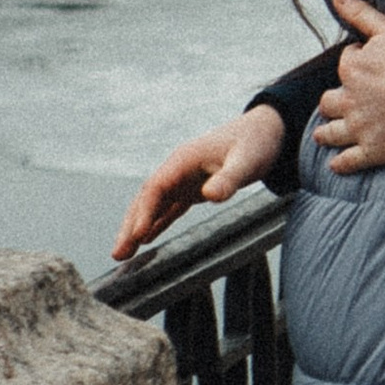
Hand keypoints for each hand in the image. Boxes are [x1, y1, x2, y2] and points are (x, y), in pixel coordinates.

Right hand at [111, 105, 287, 259]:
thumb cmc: (256, 143)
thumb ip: (228, 179)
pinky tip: (146, 240)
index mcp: (184, 159)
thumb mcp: (246, 161)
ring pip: (153, 205)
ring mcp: (184, 178)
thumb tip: (209, 196)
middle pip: (146, 198)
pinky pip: (169, 207)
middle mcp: (178, 169)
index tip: (136, 235)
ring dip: (138, 227)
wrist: (267, 130)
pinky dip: (156, 223)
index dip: (144, 212)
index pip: (156, 188)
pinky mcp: (194, 187)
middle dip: (130, 225)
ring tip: (123, 254)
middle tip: (117, 254)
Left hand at [314, 0, 384, 173]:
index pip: (346, 64)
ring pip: (330, 132)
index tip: (369, 65)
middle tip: (342, 102)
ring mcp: (359, 128)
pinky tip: (337, 164)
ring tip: (325, 134)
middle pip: (329, 101)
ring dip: (327, 133)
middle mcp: (349, 100)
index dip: (357, 62)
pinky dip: (341, 163)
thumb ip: (360, 12)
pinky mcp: (371, 151)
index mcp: (352, 69)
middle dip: (334, 100)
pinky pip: (348, 161)